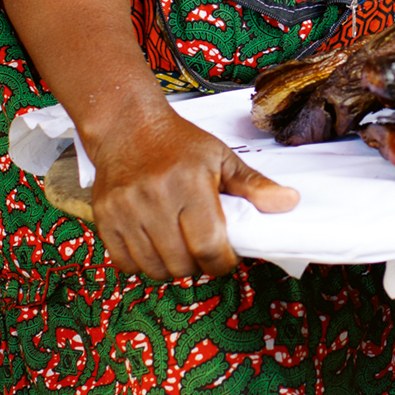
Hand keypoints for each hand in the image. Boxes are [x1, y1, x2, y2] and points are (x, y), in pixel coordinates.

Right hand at [87, 98, 298, 279]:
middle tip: (202, 250)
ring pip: (153, 268)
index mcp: (189, 183)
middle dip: (198, 265)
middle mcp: (154, 197)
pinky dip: (142, 264)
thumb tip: (289, 202)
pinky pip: (124, 263)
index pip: (209, 246)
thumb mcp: (221, 158)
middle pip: (181, 263)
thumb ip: (255, 185)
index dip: (222, 261)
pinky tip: (154, 246)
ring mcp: (125, 209)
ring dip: (171, 268)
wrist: (126, 126)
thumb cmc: (178, 143)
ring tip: (179, 248)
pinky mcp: (104, 218)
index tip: (225, 257)